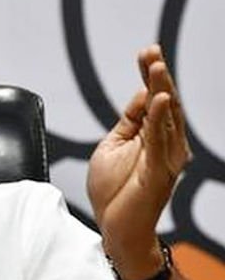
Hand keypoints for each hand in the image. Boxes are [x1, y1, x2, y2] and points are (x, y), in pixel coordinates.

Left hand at [87, 45, 191, 279]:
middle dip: (158, 76)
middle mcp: (164, 145)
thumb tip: (140, 94)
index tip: (145, 52)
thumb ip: (128, 122)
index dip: (149, 75)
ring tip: (157, 67)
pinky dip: (160, 119)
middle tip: (153, 52)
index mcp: (151, 137)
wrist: (115, 228)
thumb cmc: (113, 191)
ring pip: (165, 118)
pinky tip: (159, 99)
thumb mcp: (113, 146)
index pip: (152, 99)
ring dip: (161, 90)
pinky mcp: (159, 172)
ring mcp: (164, 158)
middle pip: (164, 104)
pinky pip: (160, 142)